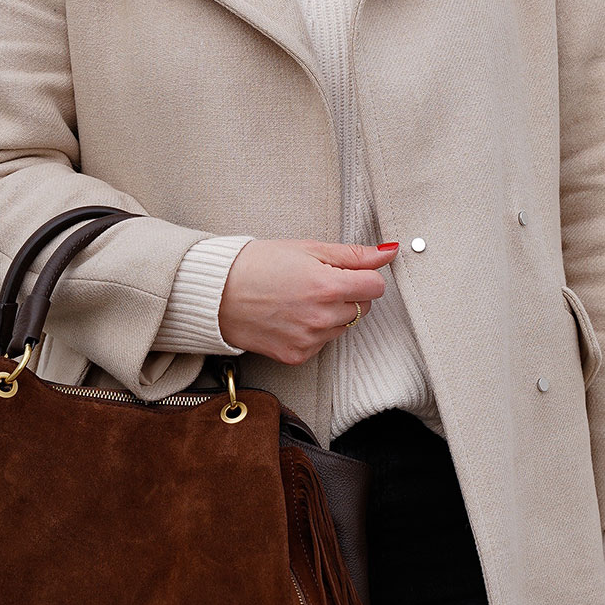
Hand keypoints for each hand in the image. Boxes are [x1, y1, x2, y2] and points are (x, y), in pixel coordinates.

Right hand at [218, 239, 399, 365]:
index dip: (364, 275)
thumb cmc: (257, 264)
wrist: (216, 293)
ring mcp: (310, 340)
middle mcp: (322, 317)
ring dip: (333, 314)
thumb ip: (353, 254)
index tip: (346, 271)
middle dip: (349, 294)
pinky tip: (291, 316)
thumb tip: (388, 253)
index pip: (376, 286)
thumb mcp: (307, 248)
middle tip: (317, 282)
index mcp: (327, 286)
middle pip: (363, 308)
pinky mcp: (297, 355)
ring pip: (344, 326)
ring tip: (300, 299)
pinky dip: (314, 331)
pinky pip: (323, 343)